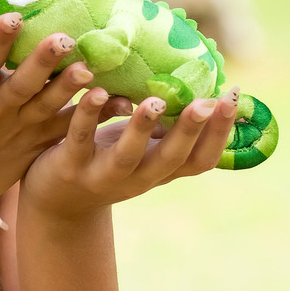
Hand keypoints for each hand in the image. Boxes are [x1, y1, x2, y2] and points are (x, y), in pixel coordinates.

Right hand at [0, 0, 96, 223]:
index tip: (12, 17)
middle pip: (21, 84)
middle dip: (42, 62)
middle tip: (64, 39)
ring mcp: (18, 129)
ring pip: (49, 105)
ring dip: (70, 87)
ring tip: (90, 69)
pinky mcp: (36, 143)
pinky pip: (68, 128)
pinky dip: (94, 115)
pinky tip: (122, 100)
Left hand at [20, 87, 238, 220]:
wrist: (55, 201)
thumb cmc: (107, 160)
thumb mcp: (143, 148)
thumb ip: (169, 128)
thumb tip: (209, 89)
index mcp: (161, 170)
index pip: (201, 159)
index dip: (220, 133)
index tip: (233, 96)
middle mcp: (138, 178)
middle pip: (170, 159)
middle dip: (189, 131)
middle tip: (205, 103)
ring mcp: (103, 176)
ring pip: (126, 156)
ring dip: (140, 128)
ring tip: (153, 102)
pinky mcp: (69, 167)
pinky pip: (80, 140)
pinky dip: (89, 116)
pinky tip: (98, 92)